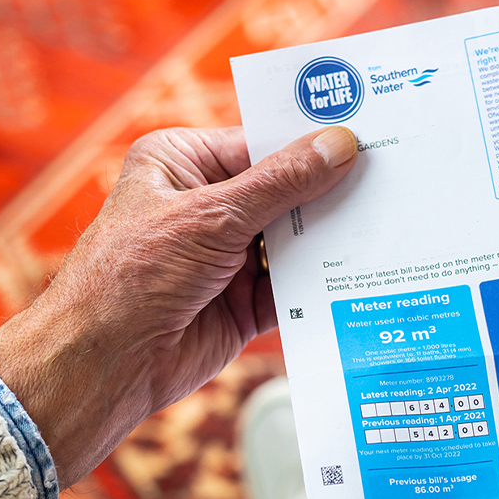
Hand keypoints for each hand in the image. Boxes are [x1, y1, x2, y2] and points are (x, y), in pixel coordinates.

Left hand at [0, 126, 357, 485]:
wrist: (106, 363)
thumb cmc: (134, 274)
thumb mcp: (213, 216)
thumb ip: (281, 183)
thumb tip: (339, 145)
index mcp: (182, 163)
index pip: (259, 144)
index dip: (310, 143)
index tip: (367, 135)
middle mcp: (204, 205)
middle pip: (283, 192)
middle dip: (328, 194)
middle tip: (392, 181)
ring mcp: (226, 256)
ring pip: (293, 240)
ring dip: (330, 240)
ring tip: (390, 224)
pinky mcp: (242, 303)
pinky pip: (293, 286)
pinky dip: (322, 284)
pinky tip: (365, 273)